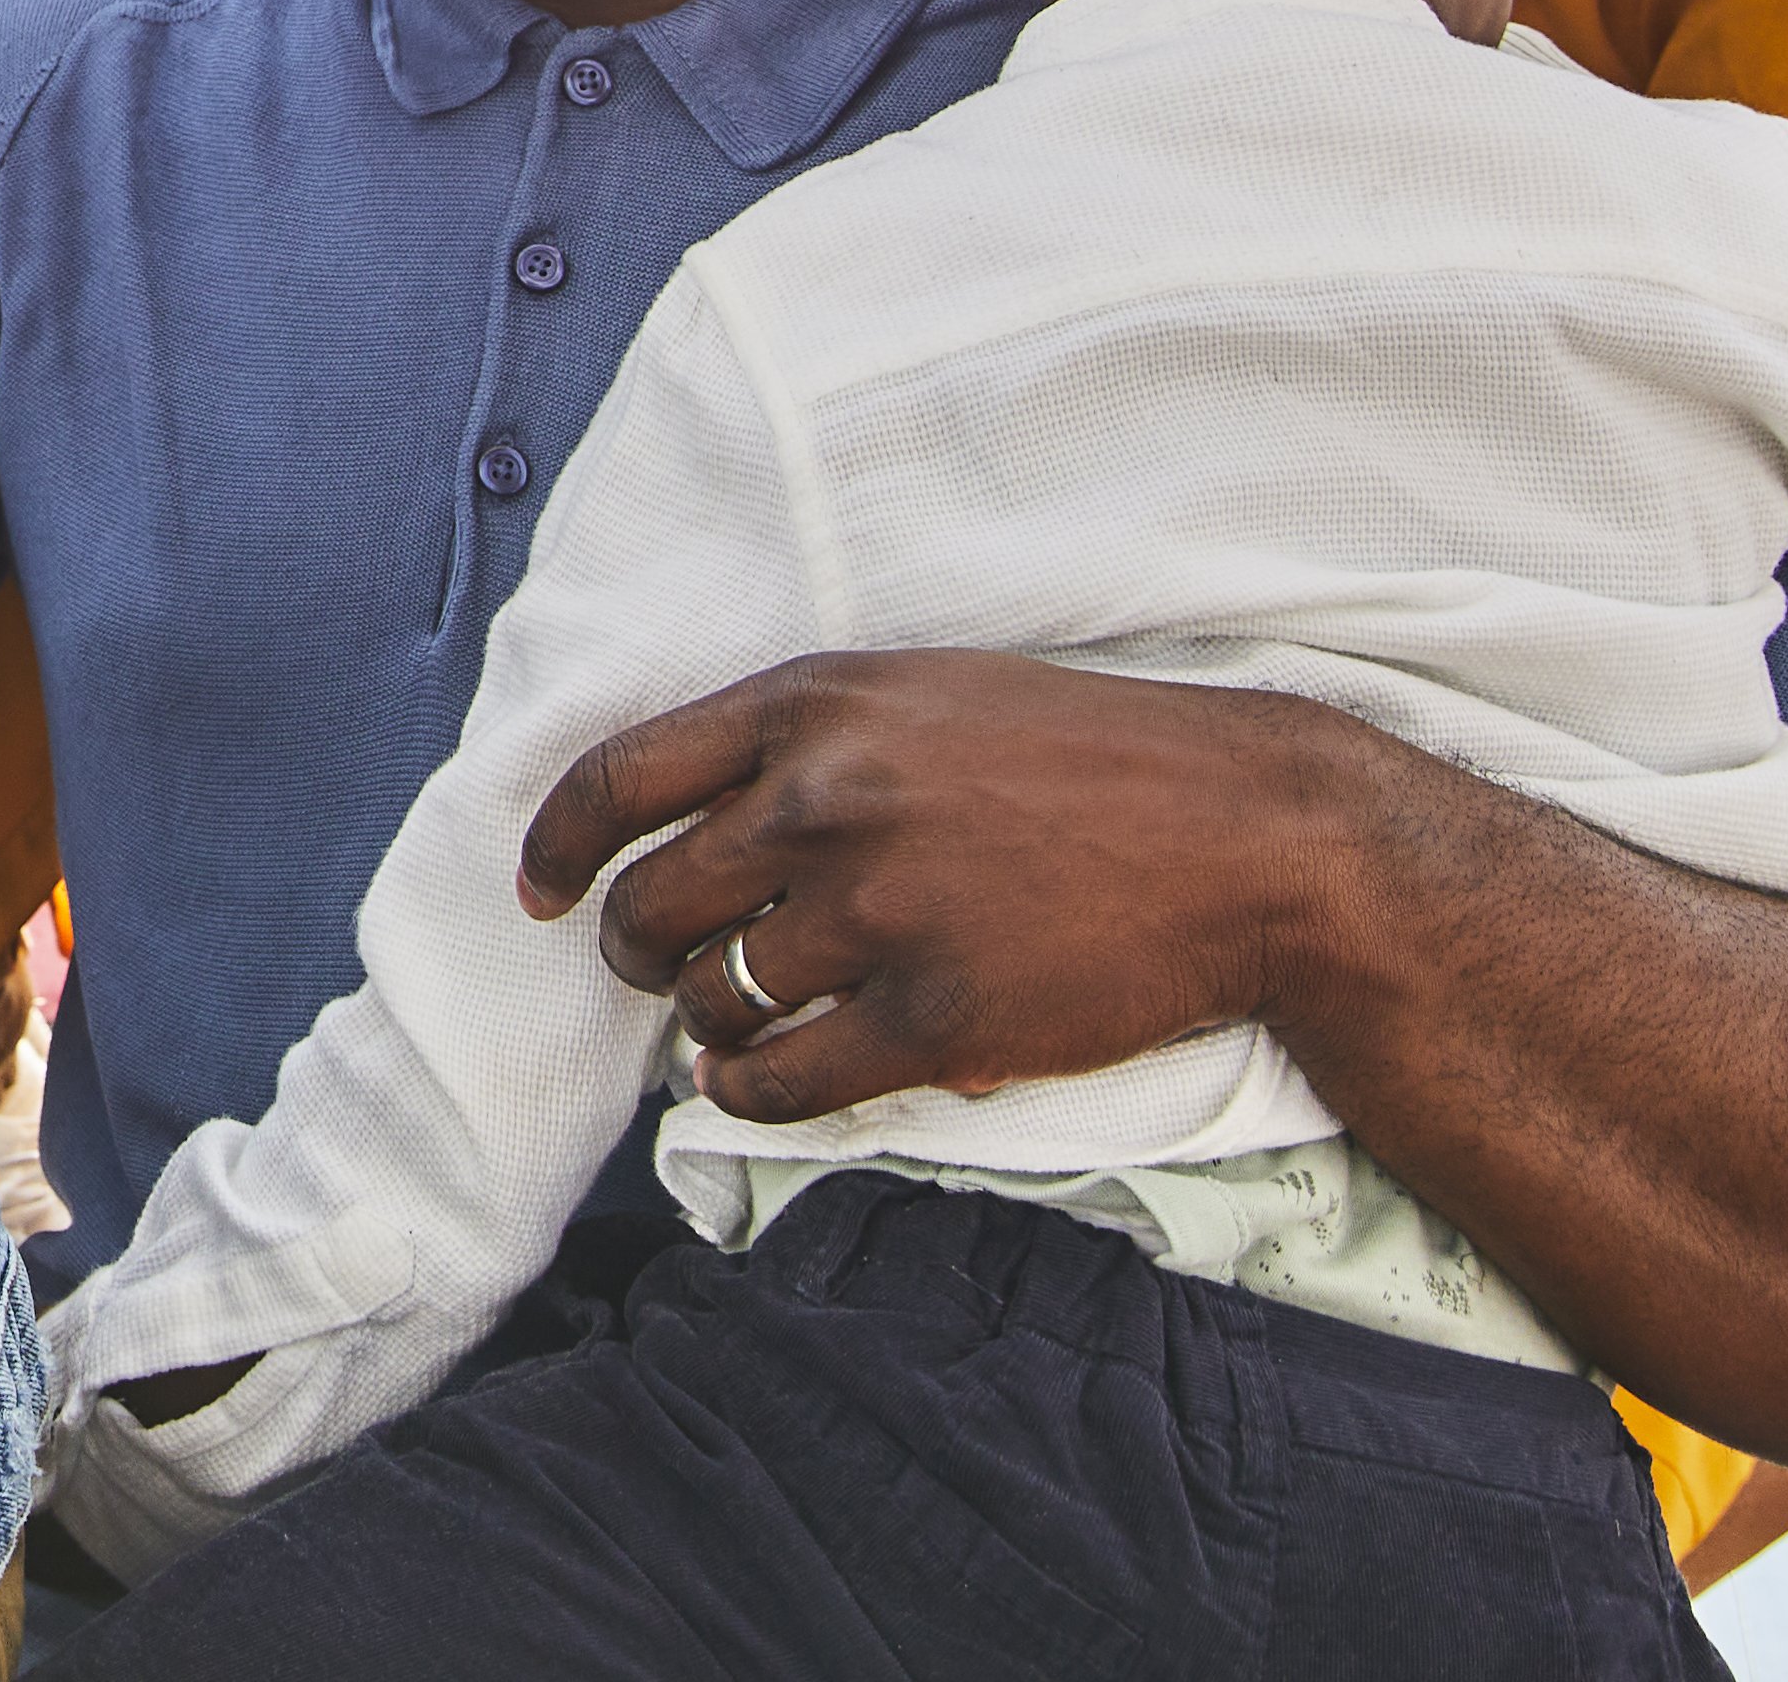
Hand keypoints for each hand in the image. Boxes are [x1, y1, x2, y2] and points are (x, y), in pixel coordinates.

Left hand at [517, 649, 1374, 1125]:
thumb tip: (687, 828)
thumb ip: (804, 743)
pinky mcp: (936, 1020)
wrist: (1250, 839)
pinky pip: (782, 1082)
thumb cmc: (1091, 759)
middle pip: (650, 903)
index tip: (537, 890)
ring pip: (715, 996)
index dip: (555, 845)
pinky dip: (748, 1092)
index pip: (618, 778)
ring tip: (732, 1021)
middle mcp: (826, 801)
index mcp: (813, 705)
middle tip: (660, 969)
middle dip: (637, 949)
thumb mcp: (927, 694)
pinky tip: (753, 1082)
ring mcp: (879, 914)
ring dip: (706, 1021)